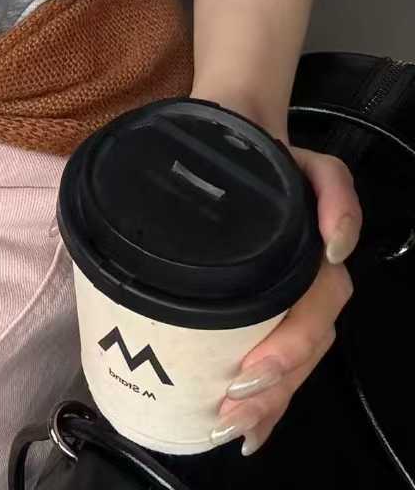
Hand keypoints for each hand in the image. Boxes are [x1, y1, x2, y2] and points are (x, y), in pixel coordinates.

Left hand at [213, 144, 359, 455]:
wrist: (234, 137)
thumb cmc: (266, 155)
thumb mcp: (311, 166)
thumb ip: (336, 194)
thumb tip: (337, 248)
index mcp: (313, 259)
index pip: (313, 314)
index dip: (289, 348)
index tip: (249, 371)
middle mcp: (307, 283)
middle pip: (304, 350)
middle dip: (274, 388)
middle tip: (231, 412)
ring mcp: (287, 296)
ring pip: (293, 363)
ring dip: (270, 401)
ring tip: (235, 427)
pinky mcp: (263, 306)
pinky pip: (276, 360)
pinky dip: (268, 401)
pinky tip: (247, 431)